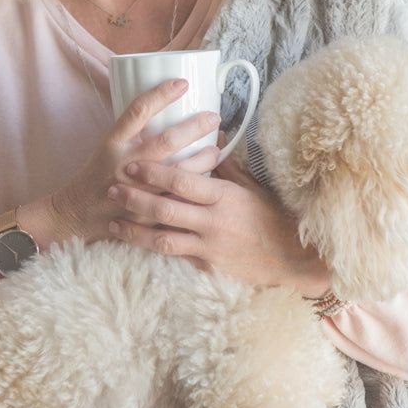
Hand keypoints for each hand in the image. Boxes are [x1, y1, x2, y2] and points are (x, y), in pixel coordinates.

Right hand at [48, 79, 222, 244]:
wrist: (76, 213)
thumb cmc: (96, 175)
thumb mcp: (108, 146)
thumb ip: (133, 133)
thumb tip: (165, 112)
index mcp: (114, 142)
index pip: (139, 110)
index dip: (163, 94)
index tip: (183, 84)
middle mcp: (126, 163)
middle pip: (167, 140)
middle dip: (195, 126)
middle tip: (214, 117)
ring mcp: (138, 189)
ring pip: (179, 170)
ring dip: (203, 158)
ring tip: (216, 148)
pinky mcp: (146, 212)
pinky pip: (177, 197)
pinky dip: (195, 187)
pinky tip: (208, 178)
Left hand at [105, 149, 332, 294]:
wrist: (295, 257)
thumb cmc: (275, 216)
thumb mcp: (253, 188)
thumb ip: (228, 168)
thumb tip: (213, 140)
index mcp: (224, 197)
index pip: (181, 181)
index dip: (153, 172)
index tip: (132, 164)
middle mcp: (213, 222)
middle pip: (164, 210)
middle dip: (134, 199)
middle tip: (112, 189)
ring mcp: (210, 248)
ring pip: (162, 239)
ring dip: (135, 231)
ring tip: (114, 223)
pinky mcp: (209, 267)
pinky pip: (177, 256)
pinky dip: (156, 248)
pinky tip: (138, 243)